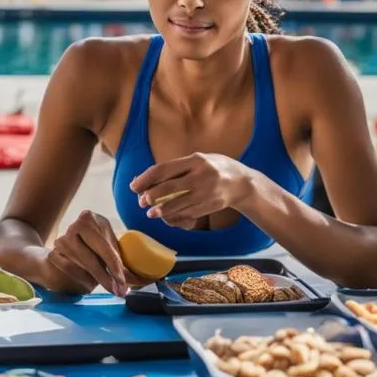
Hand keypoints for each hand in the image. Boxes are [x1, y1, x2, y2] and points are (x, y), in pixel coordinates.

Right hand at [44, 210, 131, 295]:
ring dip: (96, 279)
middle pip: (93, 257)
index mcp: (91, 218)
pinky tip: (89, 282)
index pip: (105, 246)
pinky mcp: (53, 253)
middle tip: (118, 291)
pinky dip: (82, 279)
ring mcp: (62, 239)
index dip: (115, 266)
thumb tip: (140, 279)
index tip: (123, 281)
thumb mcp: (106, 248)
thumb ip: (119, 260)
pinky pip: (70, 271)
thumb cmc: (91, 248)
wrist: (63, 251)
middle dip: (107, 276)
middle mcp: (75, 226)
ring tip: (108, 287)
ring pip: (82, 265)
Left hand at [130, 152, 252, 229]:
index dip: (146, 179)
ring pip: (178, 203)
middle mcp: (202, 175)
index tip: (134, 186)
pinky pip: (188, 212)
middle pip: (170, 187)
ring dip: (162, 210)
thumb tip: (145, 179)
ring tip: (151, 213)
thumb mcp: (198, 160)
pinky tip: (166, 216)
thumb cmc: (213, 168)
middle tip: (141, 202)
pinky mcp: (210, 206)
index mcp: (196, 160)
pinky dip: (175, 215)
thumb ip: (175, 168)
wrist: (242, 182)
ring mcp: (207, 192)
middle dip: (151, 196)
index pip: (164, 169)